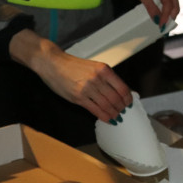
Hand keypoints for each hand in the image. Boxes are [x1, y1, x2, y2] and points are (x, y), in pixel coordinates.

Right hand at [9, 29, 131, 120]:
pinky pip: (95, 109)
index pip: (122, 87)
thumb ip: (105, 78)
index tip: (129, 103)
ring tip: (117, 117)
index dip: (127, 98)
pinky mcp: (78, 97)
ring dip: (113, 113)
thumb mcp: (94, 67)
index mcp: (104, 70)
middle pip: (115, 98)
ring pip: (106, 105)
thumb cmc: (73, 66)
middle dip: (121, 107)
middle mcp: (98, 79)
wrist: (53, 64)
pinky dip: (103, 116)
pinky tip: (107, 119)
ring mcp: (88, 89)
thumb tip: (118, 91)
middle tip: (123, 112)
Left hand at [126, 0, 179, 29]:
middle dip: (170, 18)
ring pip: (175, 5)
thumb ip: (150, 7)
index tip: (161, 26)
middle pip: (175, 6)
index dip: (165, 17)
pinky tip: (164, 17)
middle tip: (163, 29)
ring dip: (170, 16)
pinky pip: (172, 3)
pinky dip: (169, 11)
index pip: (168, 5)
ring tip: (163, 25)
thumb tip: (156, 20)